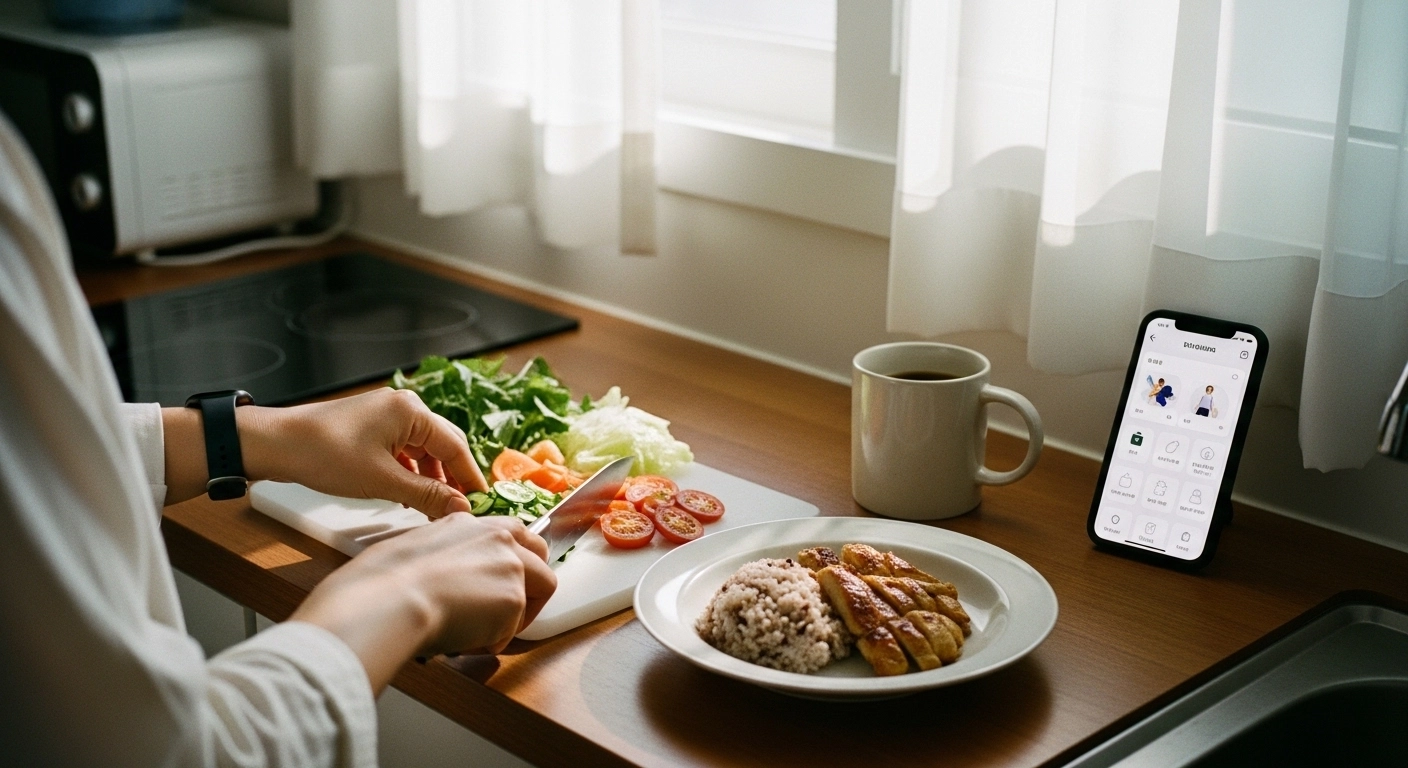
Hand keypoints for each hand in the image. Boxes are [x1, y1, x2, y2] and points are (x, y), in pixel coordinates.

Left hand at [236, 388, 487, 516]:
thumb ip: (427, 495)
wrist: (275, 444)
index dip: (470, 478)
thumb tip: (461, 508)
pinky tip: (407, 494)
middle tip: (462, 507)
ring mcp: (386, 414)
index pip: (456, 447)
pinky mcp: (371, 426)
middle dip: (452, 478)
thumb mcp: (383, 482)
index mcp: (412, 411)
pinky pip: (403, 449)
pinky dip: (410, 472)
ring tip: (433, 506)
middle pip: (443, 445)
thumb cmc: (325, 455)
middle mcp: (404, 406)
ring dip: (430, 478)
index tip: (482, 503)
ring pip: (422, 449)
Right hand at [290, 514, 556, 692]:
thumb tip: (447, 575)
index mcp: (473, 524)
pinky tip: (463, 642)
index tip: (505, 581)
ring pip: (537, 594)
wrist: (388, 599)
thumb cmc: (383, 581)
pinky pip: (513, 629)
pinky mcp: (514, 598)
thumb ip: (447, 554)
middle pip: (542, 558)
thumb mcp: (417, 548)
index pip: (514, 534)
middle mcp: (500, 538)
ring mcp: (512, 566)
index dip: (516, 561)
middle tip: (509, 613)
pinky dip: (493, 642)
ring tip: (479, 633)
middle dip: (533, 587)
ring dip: (515, 617)